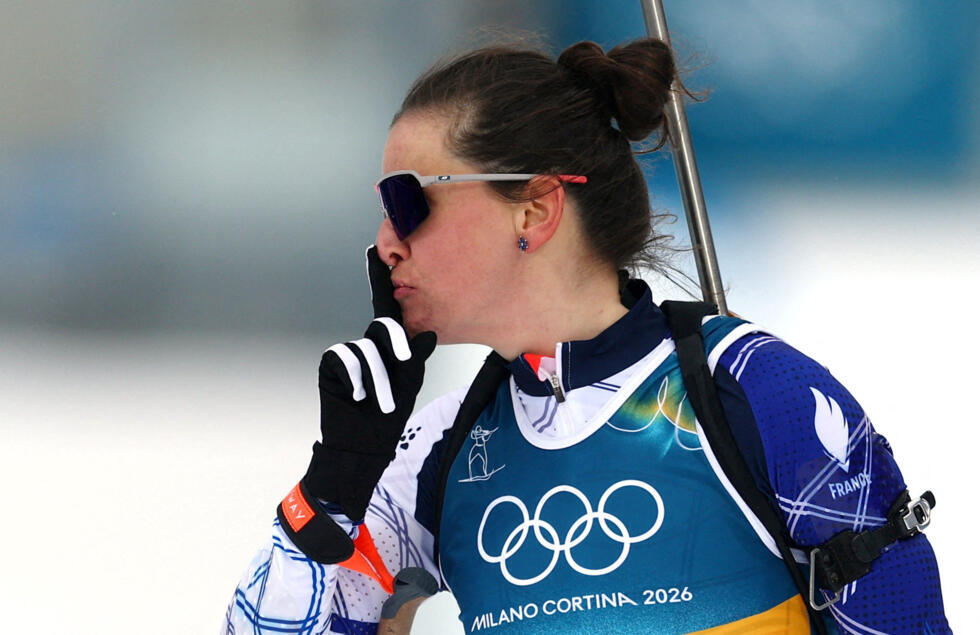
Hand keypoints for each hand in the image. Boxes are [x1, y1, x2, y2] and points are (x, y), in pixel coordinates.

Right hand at [304, 246, 436, 521]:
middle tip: (402, 374)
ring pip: (366, 348)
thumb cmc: (388, 417)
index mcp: (387, 346)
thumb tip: (425, 335)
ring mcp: (346, 354)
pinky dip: (356, 378)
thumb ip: (415, 359)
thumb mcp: (409, 386)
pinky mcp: (330, 366)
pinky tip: (356, 397)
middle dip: (395, 352)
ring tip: (380, 404)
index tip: (376, 250)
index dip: (379, 279)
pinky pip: (345, 358)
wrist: (361, 447)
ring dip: (379, 378)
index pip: (387, 309)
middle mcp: (366, 344)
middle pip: (383, 327)